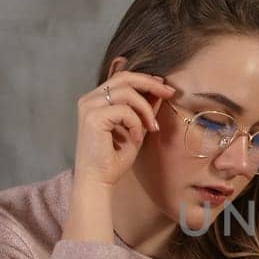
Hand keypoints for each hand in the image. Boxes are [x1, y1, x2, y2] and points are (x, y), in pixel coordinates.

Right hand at [73, 65, 174, 188]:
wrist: (98, 181)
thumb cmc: (113, 159)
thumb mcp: (135, 128)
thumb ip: (143, 109)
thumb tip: (159, 91)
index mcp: (96, 99)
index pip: (122, 78)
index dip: (145, 79)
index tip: (165, 88)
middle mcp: (89, 99)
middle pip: (124, 78)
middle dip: (150, 84)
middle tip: (169, 94)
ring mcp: (89, 107)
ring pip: (127, 92)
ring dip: (145, 109)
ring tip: (151, 128)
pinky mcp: (93, 118)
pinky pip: (124, 110)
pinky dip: (136, 123)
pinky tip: (136, 139)